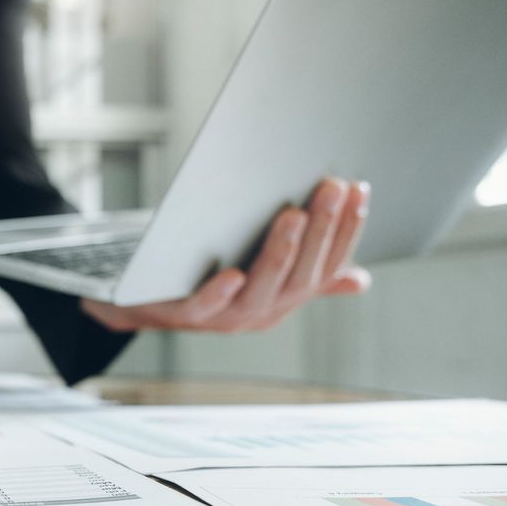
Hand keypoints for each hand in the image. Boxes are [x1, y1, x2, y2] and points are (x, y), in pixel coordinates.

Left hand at [81, 178, 370, 332]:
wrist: (147, 301)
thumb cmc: (209, 278)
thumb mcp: (261, 274)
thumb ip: (304, 272)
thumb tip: (359, 280)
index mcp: (286, 297)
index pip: (328, 264)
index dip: (347, 230)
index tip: (359, 189)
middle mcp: (263, 311)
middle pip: (301, 274)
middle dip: (322, 231)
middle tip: (332, 187)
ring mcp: (227, 317)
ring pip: (261, 289)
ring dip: (279, 252)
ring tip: (293, 215)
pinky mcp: (187, 315)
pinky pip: (207, 307)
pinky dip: (221, 292)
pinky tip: (233, 272)